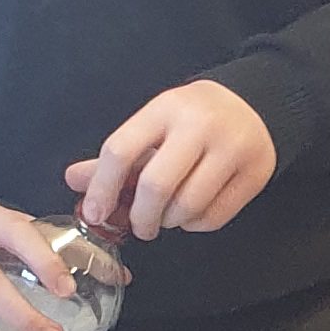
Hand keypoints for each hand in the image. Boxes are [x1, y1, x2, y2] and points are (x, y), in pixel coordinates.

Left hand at [68, 80, 274, 243]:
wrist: (256, 104)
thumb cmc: (194, 119)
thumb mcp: (154, 125)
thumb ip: (117, 155)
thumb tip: (73, 179)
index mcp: (166, 108)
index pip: (121, 150)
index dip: (102, 188)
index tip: (95, 213)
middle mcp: (199, 125)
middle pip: (156, 186)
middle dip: (141, 217)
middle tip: (140, 227)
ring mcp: (231, 149)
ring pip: (187, 207)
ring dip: (170, 222)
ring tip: (169, 215)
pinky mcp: (254, 173)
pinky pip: (213, 217)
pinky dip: (196, 225)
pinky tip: (193, 212)